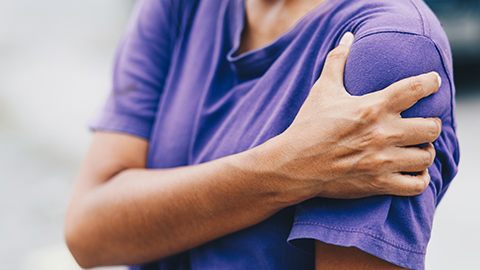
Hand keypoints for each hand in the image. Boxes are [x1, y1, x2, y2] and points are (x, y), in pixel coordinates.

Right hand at [264, 32, 441, 198]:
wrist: (293, 164)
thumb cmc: (308, 126)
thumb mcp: (322, 90)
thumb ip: (337, 61)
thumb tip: (347, 37)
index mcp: (372, 107)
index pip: (416, 88)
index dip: (431, 83)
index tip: (432, 83)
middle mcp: (382, 133)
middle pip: (432, 127)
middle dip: (430, 124)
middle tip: (420, 124)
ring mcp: (382, 160)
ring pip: (427, 156)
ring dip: (425, 151)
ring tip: (415, 148)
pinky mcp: (378, 183)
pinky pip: (417, 185)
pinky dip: (420, 178)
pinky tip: (412, 171)